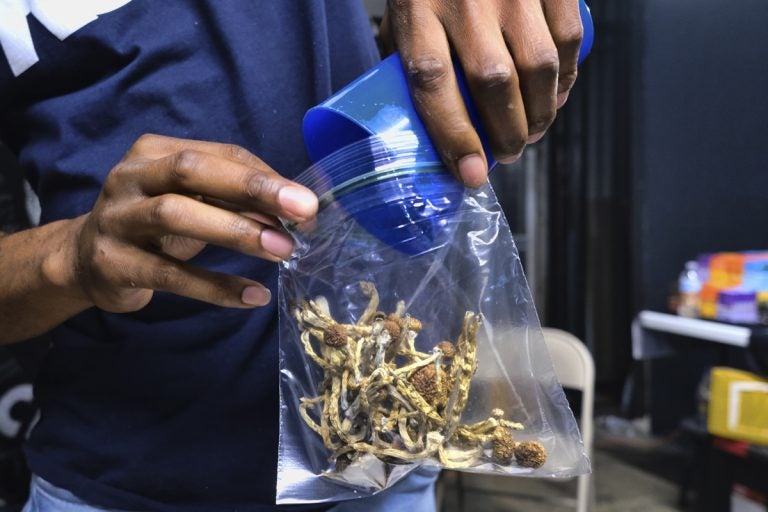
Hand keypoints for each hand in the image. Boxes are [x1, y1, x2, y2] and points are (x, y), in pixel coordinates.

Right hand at [70, 134, 316, 312]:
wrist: (85, 260)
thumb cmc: (154, 225)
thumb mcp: (192, 201)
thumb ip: (234, 200)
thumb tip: (295, 213)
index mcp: (156, 151)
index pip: (221, 154)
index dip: (266, 177)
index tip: (307, 203)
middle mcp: (131, 176)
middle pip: (193, 171)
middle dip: (253, 188)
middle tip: (303, 211)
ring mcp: (117, 218)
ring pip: (175, 215)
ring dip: (236, 232)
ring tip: (282, 250)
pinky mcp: (112, 262)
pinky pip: (170, 275)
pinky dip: (215, 286)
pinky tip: (253, 295)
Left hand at [380, 0, 582, 185]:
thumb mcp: (403, 12)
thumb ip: (415, 58)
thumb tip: (434, 124)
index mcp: (417, 11)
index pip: (434, 85)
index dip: (455, 136)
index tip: (470, 174)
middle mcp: (465, 0)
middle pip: (494, 83)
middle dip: (507, 134)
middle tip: (509, 153)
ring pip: (537, 67)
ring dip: (541, 114)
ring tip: (533, 132)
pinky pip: (567, 39)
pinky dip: (566, 79)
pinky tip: (556, 96)